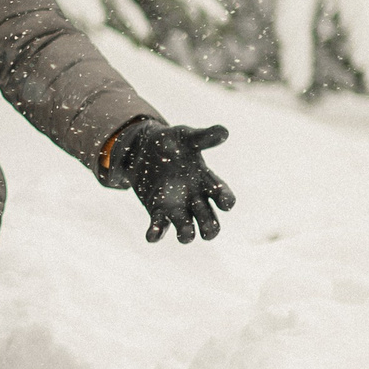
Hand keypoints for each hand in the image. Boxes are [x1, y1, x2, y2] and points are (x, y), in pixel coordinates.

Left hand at [115, 120, 235, 243]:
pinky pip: (159, 227)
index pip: (222, 194)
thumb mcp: (185, 137)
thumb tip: (224, 132)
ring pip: (186, 227)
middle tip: (207, 232)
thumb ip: (203, 137)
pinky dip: (156, 233)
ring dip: (186, 234)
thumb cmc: (171, 141)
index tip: (226, 204)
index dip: (225, 200)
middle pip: (208, 218)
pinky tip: (152, 235)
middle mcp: (194, 198)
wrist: (142, 149)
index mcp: (206, 180)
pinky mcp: (157, 211)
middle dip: (210, 227)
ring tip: (185, 236)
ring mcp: (176, 207)